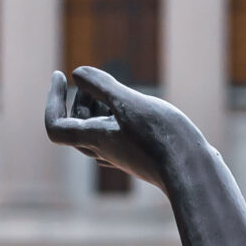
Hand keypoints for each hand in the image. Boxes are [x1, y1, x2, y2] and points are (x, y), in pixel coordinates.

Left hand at [42, 67, 199, 189]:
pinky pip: (117, 136)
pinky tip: (139, 109)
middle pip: (77, 125)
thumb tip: (76, 73)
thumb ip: (102, 87)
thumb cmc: (162, 137)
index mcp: (95, 138)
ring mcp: (122, 155)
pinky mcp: (139, 156)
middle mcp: (103, 150)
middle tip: (95, 80)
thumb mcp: (130, 104)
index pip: (56, 125)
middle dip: (80, 99)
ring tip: (120, 92)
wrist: (192, 171)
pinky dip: (118, 117)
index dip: (53, 99)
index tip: (61, 75)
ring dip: (99, 107)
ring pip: (98, 130)